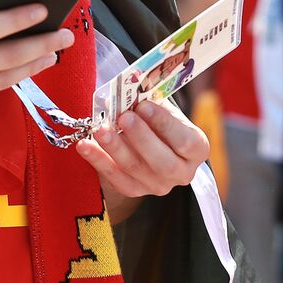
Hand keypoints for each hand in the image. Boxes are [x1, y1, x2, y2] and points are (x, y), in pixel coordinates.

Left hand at [77, 99, 208, 221]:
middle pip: (162, 162)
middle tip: (124, 117)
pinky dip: (99, 161)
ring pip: (136, 170)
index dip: (164, 124)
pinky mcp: (136, 191)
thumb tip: (128, 92)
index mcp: (197, 149)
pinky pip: (116, 179)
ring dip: (116, 148)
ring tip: (101, 130)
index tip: (144, 106)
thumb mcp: (164, 109)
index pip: (184, 141)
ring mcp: (159, 186)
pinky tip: (85, 146)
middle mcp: (182, 172)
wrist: (155, 142)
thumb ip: (151, 102)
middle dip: (141, 138)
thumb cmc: (161, 120)